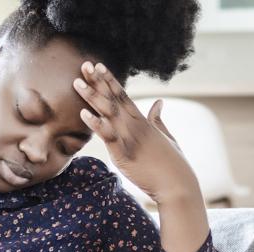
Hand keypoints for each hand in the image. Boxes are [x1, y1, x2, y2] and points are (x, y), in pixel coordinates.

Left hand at [72, 60, 200, 202]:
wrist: (177, 185)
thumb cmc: (172, 164)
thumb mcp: (166, 137)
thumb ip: (158, 119)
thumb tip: (159, 102)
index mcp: (143, 121)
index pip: (123, 95)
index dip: (109, 80)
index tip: (98, 66)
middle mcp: (135, 125)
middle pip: (112, 99)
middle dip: (97, 82)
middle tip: (84, 64)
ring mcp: (129, 139)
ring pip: (107, 113)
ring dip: (92, 97)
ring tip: (77, 83)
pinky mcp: (124, 155)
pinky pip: (108, 136)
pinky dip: (96, 124)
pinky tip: (84, 114)